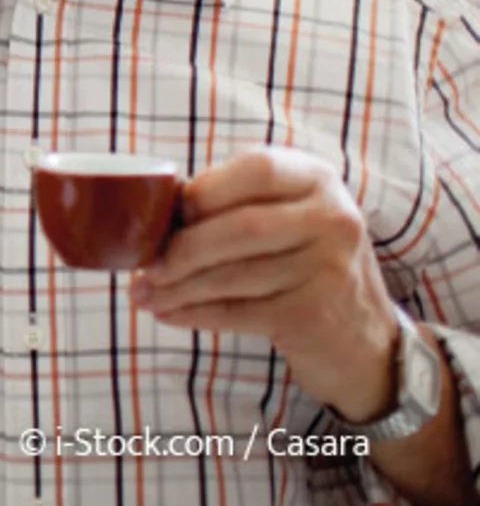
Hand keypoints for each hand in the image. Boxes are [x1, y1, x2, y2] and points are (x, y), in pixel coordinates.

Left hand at [132, 146, 398, 419]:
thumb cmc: (301, 261)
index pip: (256, 169)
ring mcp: (329, 269)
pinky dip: (194, 313)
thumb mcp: (285, 215)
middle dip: (180, 248)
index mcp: (318, 179)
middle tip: (142, 265)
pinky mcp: (315, 315)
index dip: (204, 190)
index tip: (165, 213)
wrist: (364, 337)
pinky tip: (166, 312)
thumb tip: (152, 208)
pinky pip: (237, 312)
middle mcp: (333, 219)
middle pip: (240, 227)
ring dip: (177, 287)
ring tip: (142, 293)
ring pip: (233, 275)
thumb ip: (235, 201)